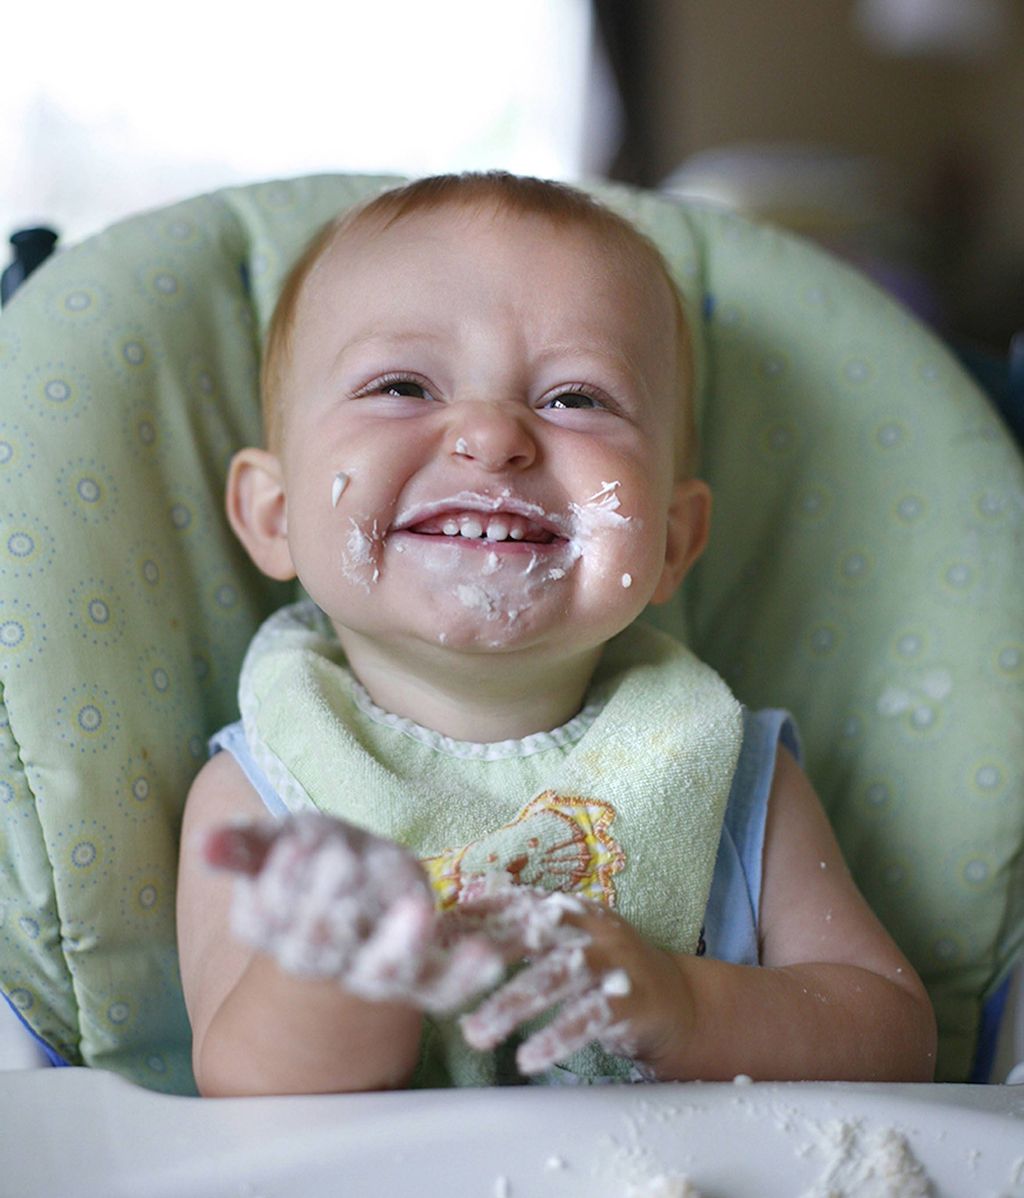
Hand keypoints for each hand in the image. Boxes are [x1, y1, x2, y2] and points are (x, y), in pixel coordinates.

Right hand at [205, 813, 502, 1013]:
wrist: (357, 880)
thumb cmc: (311, 856)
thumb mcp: (277, 840)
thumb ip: (244, 846)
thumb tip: (203, 843)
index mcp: (277, 929)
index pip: (268, 919)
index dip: (281, 883)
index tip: (297, 841)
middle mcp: (322, 960)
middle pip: (319, 949)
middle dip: (329, 907)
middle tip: (343, 860)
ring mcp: (371, 971)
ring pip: (380, 975)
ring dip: (397, 946)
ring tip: (417, 910)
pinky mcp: (419, 976)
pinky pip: (440, 989)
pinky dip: (462, 978)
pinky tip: (486, 957)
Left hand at [455, 886, 686, 1074]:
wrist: (678, 1003)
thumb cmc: (604, 972)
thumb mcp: (565, 941)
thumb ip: (521, 928)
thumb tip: (460, 913)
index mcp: (570, 909)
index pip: (517, 904)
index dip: (475, 917)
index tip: (434, 936)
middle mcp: (591, 928)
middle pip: (534, 933)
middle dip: (488, 957)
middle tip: (445, 987)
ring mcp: (614, 961)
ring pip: (557, 977)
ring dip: (513, 1005)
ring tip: (477, 1034)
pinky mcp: (632, 1001)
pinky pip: (589, 1018)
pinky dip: (556, 1037)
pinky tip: (528, 1058)